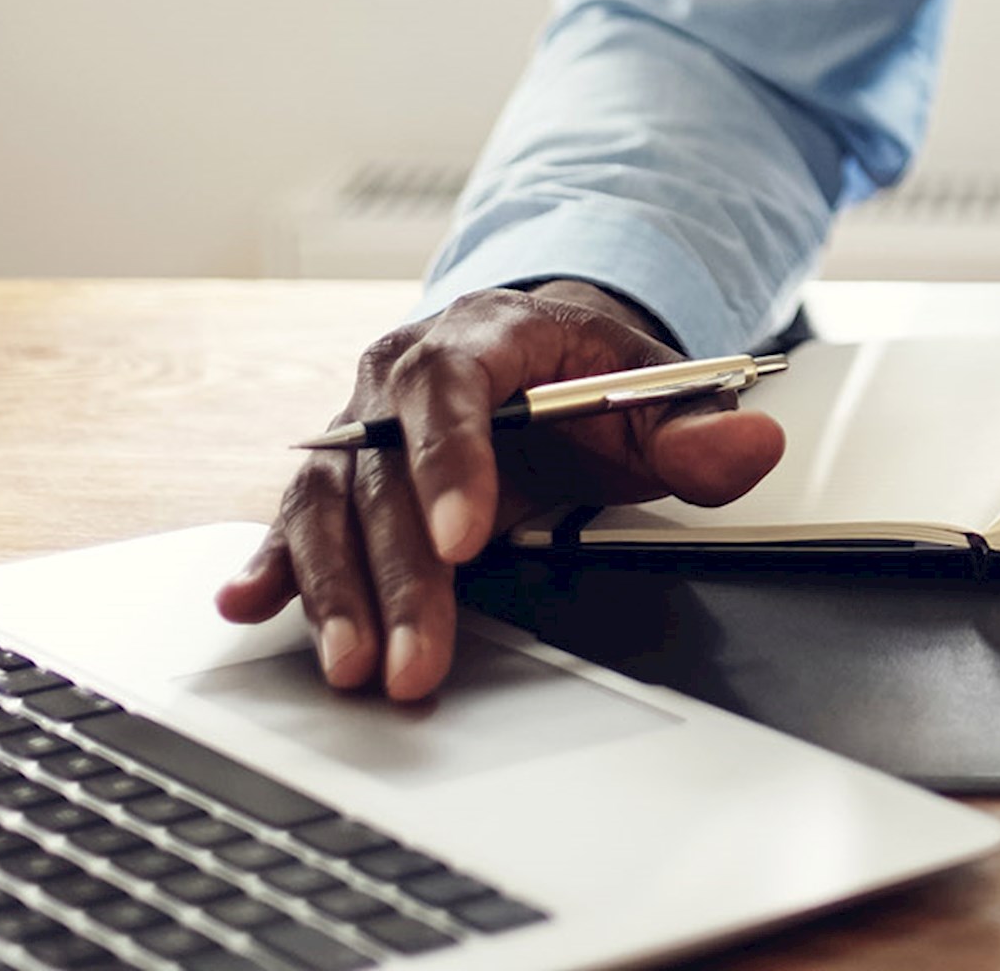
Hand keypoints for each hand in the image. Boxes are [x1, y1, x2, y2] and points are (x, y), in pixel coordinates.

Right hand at [215, 280, 785, 700]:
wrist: (532, 348)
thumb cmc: (585, 375)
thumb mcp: (653, 392)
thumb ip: (699, 427)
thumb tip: (753, 445)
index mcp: (481, 335)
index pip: (451, 389)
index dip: (449, 461)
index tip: (462, 539)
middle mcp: (397, 377)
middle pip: (383, 473)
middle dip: (396, 574)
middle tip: (413, 657)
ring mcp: (357, 428)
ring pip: (328, 505)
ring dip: (332, 589)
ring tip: (351, 664)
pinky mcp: (336, 477)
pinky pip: (294, 520)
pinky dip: (269, 565)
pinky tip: (246, 607)